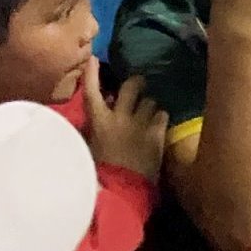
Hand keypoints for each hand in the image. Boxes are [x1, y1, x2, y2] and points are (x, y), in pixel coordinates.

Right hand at [82, 61, 168, 182]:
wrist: (120, 193)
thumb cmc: (99, 173)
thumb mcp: (87, 149)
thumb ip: (88, 131)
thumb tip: (89, 119)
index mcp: (98, 122)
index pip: (92, 92)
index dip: (92, 73)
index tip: (94, 58)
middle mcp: (120, 117)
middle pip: (132, 86)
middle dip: (136, 82)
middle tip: (139, 84)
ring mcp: (141, 124)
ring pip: (151, 100)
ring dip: (149, 105)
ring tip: (148, 113)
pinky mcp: (157, 134)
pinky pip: (163, 115)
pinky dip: (160, 118)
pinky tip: (158, 125)